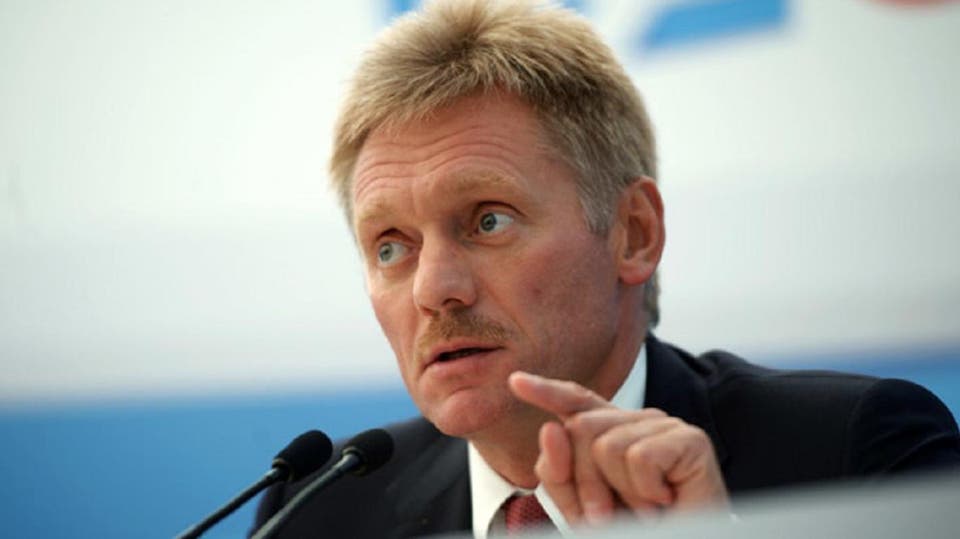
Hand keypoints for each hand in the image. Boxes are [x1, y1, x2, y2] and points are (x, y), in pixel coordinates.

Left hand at [508, 371, 728, 524]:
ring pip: (607, 446)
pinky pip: (640, 457)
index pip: (577, 403)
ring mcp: (665, 427)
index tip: (516, 381)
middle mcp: (638, 421)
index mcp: (612, 433)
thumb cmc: (637, 531)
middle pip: (580, 428)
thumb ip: (559, 472)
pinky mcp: (690, 440)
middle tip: (611, 516)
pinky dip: (646, 492)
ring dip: (620, 493)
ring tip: (645, 510)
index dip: (547, 391)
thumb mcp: (583, 508)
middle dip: (585, 483)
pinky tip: (665, 501)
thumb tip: (551, 428)